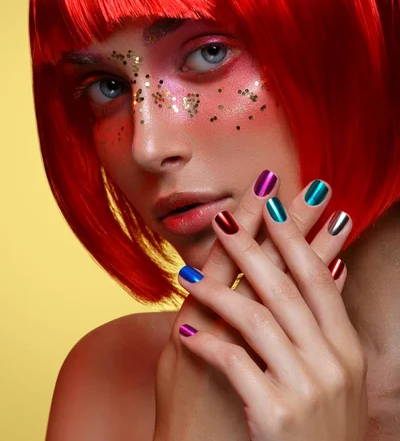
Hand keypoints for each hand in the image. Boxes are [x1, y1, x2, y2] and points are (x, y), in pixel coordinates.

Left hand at [177, 195, 368, 440]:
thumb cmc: (323, 424)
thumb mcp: (340, 373)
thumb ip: (331, 323)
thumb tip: (335, 268)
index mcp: (346, 348)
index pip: (318, 280)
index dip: (294, 239)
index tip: (271, 205)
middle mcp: (331, 363)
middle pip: (285, 290)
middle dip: (252, 248)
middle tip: (224, 219)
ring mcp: (306, 388)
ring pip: (255, 320)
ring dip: (216, 291)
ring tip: (186, 274)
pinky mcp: (277, 414)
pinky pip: (234, 363)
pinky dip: (206, 343)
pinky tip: (182, 332)